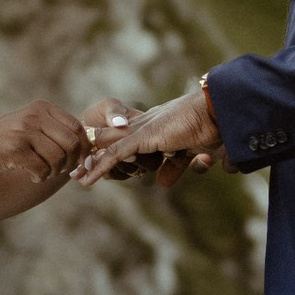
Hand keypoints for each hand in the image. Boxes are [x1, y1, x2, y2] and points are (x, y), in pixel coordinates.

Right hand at [0, 98, 89, 214]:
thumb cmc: (4, 140)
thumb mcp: (29, 124)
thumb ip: (54, 129)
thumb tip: (87, 147)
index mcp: (41, 107)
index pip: (77, 127)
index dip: (82, 147)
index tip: (77, 161)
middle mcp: (35, 115)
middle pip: (72, 143)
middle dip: (70, 162)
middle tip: (59, 170)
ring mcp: (24, 131)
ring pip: (58, 158)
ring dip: (54, 172)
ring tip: (43, 173)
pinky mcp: (16, 150)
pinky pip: (43, 169)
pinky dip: (41, 177)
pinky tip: (33, 177)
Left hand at [71, 79, 222, 191]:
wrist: (217, 111)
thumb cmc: (209, 128)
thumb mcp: (188, 153)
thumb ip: (173, 165)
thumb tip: (162, 183)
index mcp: (153, 127)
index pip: (125, 140)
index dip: (108, 152)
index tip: (95, 165)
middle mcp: (143, 125)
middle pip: (110, 141)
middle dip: (94, 156)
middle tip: (77, 172)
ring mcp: (142, 129)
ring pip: (108, 147)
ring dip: (93, 163)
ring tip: (78, 176)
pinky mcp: (144, 136)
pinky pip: (116, 153)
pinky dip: (100, 166)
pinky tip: (87, 179)